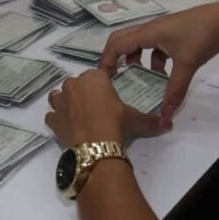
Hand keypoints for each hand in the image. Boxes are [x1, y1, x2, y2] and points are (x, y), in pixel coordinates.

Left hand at [45, 70, 165, 147]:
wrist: (96, 143)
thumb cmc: (115, 122)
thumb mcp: (135, 119)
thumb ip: (150, 120)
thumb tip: (168, 125)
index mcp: (93, 77)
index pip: (96, 76)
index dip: (100, 86)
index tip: (106, 97)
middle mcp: (73, 85)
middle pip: (75, 84)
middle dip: (82, 93)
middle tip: (94, 108)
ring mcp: (60, 101)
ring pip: (58, 96)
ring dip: (64, 102)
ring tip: (76, 114)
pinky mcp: (53, 118)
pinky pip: (51, 116)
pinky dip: (56, 120)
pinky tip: (66, 127)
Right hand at [99, 3, 218, 124]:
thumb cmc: (203, 35)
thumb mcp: (188, 63)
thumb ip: (175, 89)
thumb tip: (164, 115)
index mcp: (148, 32)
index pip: (116, 45)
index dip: (107, 61)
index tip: (104, 79)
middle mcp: (149, 29)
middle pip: (120, 40)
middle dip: (114, 57)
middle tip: (112, 76)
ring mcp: (161, 30)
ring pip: (136, 43)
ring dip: (132, 58)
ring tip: (135, 76)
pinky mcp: (171, 33)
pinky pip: (152, 46)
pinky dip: (151, 60)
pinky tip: (161, 73)